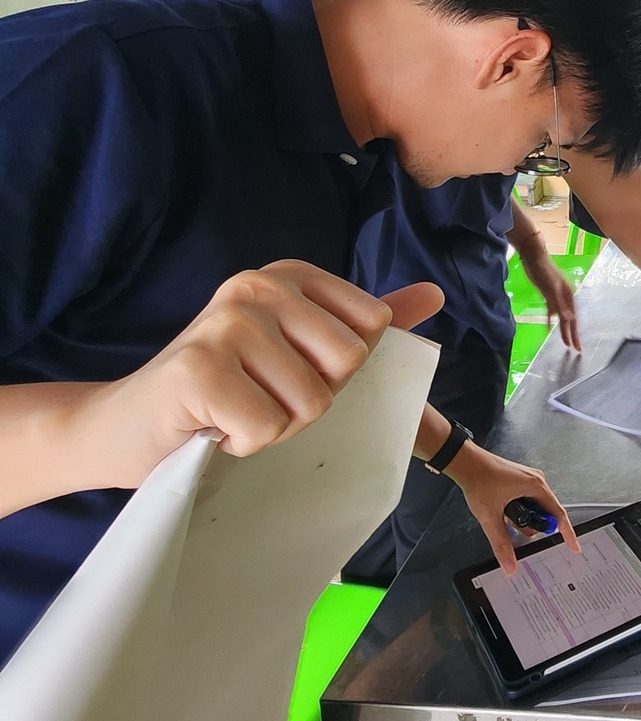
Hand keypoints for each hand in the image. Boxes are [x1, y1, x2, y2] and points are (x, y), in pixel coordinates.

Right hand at [98, 262, 444, 480]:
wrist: (125, 428)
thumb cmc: (224, 391)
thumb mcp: (299, 350)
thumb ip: (364, 321)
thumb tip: (435, 294)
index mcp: (290, 276)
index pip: (372, 326)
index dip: (339, 370)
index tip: (288, 372)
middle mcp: (258, 285)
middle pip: (348, 363)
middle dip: (311, 401)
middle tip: (259, 397)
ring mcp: (226, 322)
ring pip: (311, 402)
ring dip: (274, 427)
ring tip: (232, 412)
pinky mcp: (198, 368)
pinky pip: (268, 427)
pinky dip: (241, 444)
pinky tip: (211, 427)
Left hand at [444, 441, 578, 576]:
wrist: (466, 462)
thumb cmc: (479, 479)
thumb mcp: (490, 517)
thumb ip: (501, 543)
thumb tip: (510, 564)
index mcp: (536, 486)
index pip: (558, 514)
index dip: (566, 533)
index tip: (573, 546)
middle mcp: (536, 480)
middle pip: (546, 512)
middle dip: (531, 524)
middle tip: (513, 525)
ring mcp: (528, 479)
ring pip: (536, 506)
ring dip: (523, 517)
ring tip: (503, 514)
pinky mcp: (520, 480)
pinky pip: (528, 499)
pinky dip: (519, 509)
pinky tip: (503, 510)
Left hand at [520, 243, 581, 349]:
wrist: (534, 257)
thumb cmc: (544, 271)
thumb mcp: (552, 289)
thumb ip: (560, 305)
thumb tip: (570, 319)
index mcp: (569, 296)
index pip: (572, 319)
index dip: (574, 333)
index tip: (576, 347)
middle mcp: (565, 298)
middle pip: (569, 320)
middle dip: (572, 334)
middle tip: (575, 349)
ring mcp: (556, 296)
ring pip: (561, 317)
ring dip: (563, 329)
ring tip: (565, 342)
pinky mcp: (547, 295)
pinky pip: (551, 311)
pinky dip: (550, 320)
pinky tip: (548, 328)